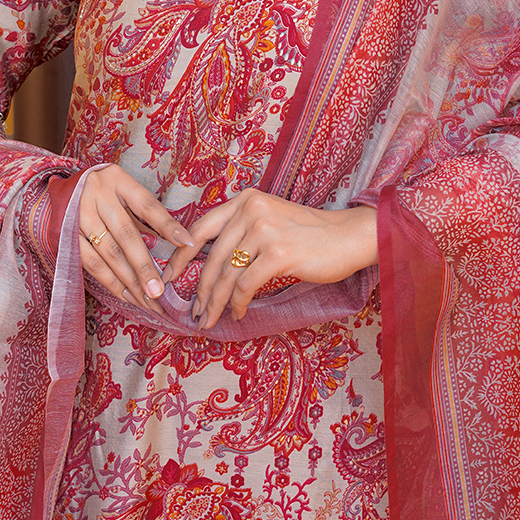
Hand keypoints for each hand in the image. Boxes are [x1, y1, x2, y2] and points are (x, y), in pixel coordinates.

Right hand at [79, 165, 193, 313]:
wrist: (62, 189)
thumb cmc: (103, 191)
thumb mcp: (123, 192)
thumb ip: (142, 217)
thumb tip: (173, 245)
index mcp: (117, 180)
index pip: (147, 205)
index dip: (167, 225)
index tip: (188, 243)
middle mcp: (96, 195)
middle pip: (126, 235)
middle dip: (144, 267)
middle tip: (160, 291)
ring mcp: (78, 215)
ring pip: (108, 254)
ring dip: (129, 281)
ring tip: (147, 300)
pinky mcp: (66, 235)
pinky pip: (91, 264)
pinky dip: (110, 282)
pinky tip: (126, 295)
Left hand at [162, 189, 376, 330]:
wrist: (349, 236)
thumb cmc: (310, 234)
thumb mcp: (270, 220)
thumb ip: (242, 231)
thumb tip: (209, 264)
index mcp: (246, 200)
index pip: (201, 227)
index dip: (181, 255)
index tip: (170, 276)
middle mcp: (251, 210)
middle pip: (212, 257)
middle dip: (200, 289)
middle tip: (195, 312)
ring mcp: (265, 230)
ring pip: (226, 275)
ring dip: (215, 303)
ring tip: (211, 319)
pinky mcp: (279, 253)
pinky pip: (246, 286)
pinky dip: (238, 304)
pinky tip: (238, 313)